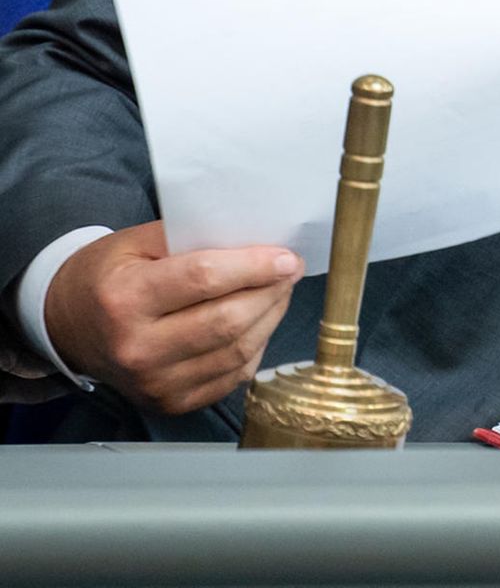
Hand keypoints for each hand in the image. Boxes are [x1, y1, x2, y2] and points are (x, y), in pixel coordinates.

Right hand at [45, 220, 304, 416]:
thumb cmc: (112, 274)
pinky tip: (260, 323)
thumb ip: (192, 235)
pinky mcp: (169, 403)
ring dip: (271, 318)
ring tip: (281, 291)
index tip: (287, 256)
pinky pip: (230, 377)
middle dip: (271, 292)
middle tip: (291, 269)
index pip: (204, 279)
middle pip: (227, 321)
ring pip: (236, 351)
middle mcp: (136, 348)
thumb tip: (255, 235)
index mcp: (125, 299)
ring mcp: (152, 383)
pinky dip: (255, 348)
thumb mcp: (140, 241)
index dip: (254, 266)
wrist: (70, 326)